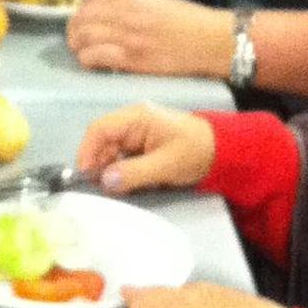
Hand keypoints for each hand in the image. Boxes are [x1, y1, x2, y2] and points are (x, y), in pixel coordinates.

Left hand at [67, 0, 229, 76]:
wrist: (211, 40)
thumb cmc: (188, 22)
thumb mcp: (155, 1)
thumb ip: (129, 2)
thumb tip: (103, 6)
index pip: (91, 0)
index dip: (82, 13)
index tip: (82, 23)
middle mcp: (125, 11)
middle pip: (82, 18)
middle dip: (74, 30)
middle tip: (77, 41)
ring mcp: (127, 34)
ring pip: (83, 37)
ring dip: (78, 46)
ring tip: (83, 53)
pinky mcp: (131, 58)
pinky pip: (94, 56)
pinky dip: (88, 60)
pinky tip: (93, 64)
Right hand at [75, 101, 216, 192]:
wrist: (222, 152)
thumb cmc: (195, 152)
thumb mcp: (166, 165)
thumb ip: (135, 173)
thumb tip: (105, 181)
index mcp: (136, 118)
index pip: (99, 129)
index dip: (87, 151)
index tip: (84, 175)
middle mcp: (131, 122)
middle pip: (102, 141)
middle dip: (97, 164)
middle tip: (99, 189)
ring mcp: (136, 134)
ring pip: (110, 152)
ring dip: (108, 170)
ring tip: (113, 190)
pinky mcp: (141, 146)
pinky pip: (122, 158)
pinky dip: (120, 172)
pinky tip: (124, 185)